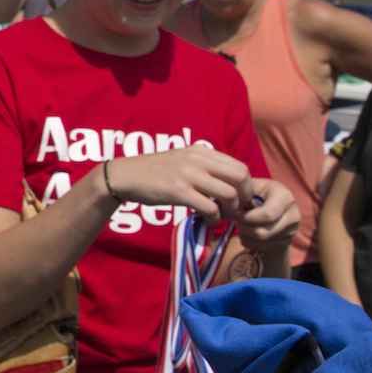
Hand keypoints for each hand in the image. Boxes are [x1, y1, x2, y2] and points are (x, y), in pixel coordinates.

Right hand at [101, 145, 252, 215]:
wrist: (124, 176)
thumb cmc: (154, 171)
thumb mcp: (182, 160)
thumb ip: (204, 167)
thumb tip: (228, 183)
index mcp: (201, 152)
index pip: (240, 167)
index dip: (247, 187)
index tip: (239, 199)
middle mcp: (198, 160)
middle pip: (241, 178)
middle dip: (244, 198)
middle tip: (235, 209)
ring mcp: (188, 175)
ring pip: (229, 194)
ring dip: (230, 211)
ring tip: (220, 216)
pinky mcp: (178, 191)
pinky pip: (209, 207)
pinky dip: (214, 218)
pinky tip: (207, 221)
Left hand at [233, 178, 299, 251]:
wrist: (277, 206)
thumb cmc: (261, 193)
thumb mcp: (254, 187)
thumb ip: (243, 192)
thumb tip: (231, 205)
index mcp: (285, 197)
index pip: (267, 215)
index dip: (246, 217)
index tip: (235, 214)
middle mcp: (293, 216)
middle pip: (263, 232)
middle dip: (243, 227)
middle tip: (235, 220)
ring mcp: (291, 231)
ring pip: (260, 241)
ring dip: (244, 234)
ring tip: (241, 224)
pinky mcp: (286, 242)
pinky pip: (262, 247)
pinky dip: (249, 241)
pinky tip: (248, 232)